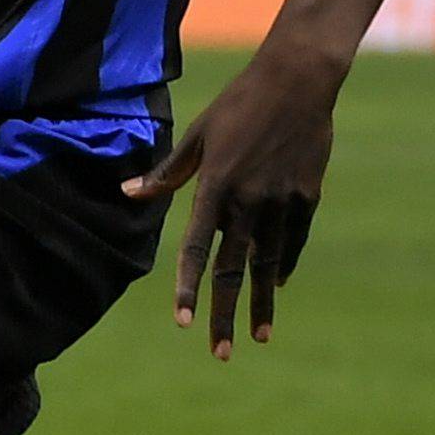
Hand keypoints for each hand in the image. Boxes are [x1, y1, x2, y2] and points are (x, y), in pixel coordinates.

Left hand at [124, 43, 342, 358]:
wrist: (299, 81)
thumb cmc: (239, 104)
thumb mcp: (199, 136)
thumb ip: (167, 172)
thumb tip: (128, 193)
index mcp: (216, 187)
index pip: (197, 249)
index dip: (187, 287)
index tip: (182, 322)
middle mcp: (250, 202)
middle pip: (234, 270)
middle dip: (226, 314)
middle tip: (220, 353)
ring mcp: (283, 202)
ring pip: (269, 265)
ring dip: (262, 303)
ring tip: (257, 336)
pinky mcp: (307, 197)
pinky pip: (293, 242)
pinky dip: (283, 266)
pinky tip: (276, 288)